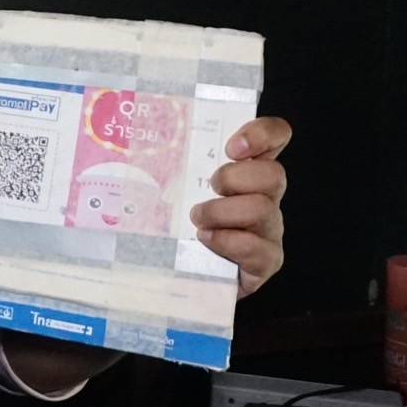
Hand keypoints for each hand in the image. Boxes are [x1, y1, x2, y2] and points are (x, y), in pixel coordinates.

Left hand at [189, 116, 290, 297]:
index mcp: (248, 170)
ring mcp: (269, 229)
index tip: (232, 147)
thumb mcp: (178, 187)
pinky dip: (227, 241)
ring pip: (262, 209)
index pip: (275, 136)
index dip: (263, 134)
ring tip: (197, 220)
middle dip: (234, 178)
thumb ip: (176, 164)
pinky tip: (206, 240)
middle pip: (273, 174)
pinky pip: (257, 248)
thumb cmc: (181, 224)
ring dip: (222, 212)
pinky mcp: (266, 261)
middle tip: (208, 189)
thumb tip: (131, 140)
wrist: (188, 273)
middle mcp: (265, 196)